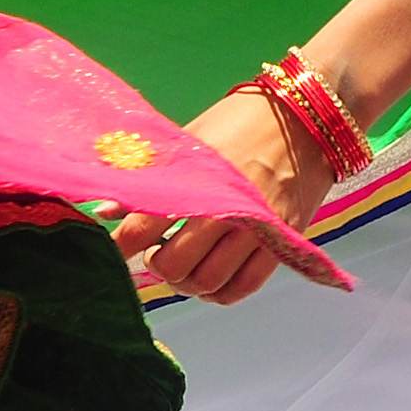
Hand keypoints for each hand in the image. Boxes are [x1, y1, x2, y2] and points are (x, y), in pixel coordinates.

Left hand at [116, 88, 335, 306]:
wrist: (306, 118)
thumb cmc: (239, 123)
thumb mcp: (191, 142)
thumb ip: (151, 179)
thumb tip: (104, 211)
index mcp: (196, 179)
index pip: (142, 229)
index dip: (120, 247)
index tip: (112, 253)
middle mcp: (225, 210)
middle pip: (175, 265)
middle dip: (158, 266)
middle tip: (157, 252)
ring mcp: (256, 230)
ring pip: (208, 282)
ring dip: (188, 282)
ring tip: (185, 264)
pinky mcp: (281, 242)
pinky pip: (244, 286)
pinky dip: (221, 292)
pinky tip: (212, 277)